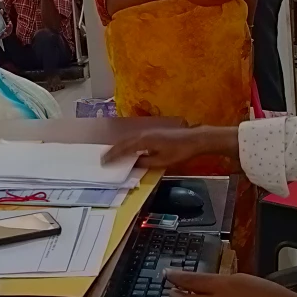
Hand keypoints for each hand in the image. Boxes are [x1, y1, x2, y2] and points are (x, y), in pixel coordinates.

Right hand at [102, 125, 237, 168]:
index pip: (124, 149)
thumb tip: (132, 164)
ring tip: (110, 154)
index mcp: (144, 141)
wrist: (194, 139)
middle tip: (102, 159)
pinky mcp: (151, 133)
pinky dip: (126, 144)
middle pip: (123, 142)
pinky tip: (126, 150)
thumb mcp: (162, 161)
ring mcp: (147, 132)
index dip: (113, 156)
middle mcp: (143, 134)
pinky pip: (134, 138)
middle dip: (112, 150)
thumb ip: (145, 163)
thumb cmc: (179, 151)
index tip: (103, 162)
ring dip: (118, 147)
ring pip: (128, 139)